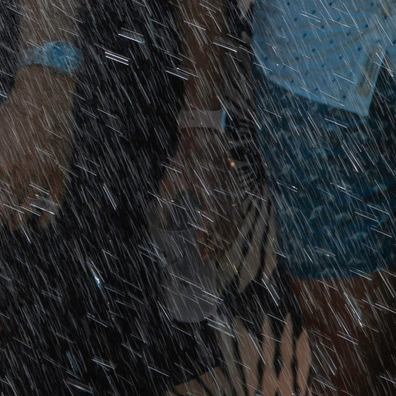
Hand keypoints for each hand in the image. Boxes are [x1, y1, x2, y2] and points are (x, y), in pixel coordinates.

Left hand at [0, 67, 74, 227]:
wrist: (42, 100)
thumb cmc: (10, 116)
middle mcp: (20, 176)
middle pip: (9, 206)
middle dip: (0, 219)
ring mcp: (41, 175)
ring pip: (30, 205)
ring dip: (21, 217)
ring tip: (14, 225)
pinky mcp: (59, 171)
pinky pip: (54, 199)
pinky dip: (48, 213)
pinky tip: (42, 223)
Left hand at [157, 121, 244, 264]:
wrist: (203, 137)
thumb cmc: (185, 159)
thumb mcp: (170, 181)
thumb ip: (165, 203)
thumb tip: (158, 223)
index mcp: (208, 193)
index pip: (212, 222)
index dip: (207, 237)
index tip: (198, 246)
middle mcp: (223, 195)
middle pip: (225, 228)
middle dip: (216, 246)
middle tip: (205, 258)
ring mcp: (231, 192)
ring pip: (234, 223)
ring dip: (225, 240)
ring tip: (215, 252)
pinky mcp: (234, 190)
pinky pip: (237, 214)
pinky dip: (233, 229)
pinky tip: (226, 237)